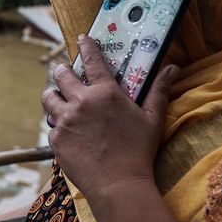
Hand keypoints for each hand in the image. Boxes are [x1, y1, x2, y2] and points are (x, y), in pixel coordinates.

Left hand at [41, 34, 177, 204]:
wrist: (118, 183)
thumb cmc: (139, 151)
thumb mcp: (152, 119)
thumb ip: (159, 90)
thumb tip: (172, 68)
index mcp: (105, 93)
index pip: (91, 60)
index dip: (86, 46)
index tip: (81, 38)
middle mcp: (81, 101)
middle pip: (61, 75)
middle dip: (62, 71)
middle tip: (65, 73)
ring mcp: (65, 120)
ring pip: (49, 97)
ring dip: (53, 96)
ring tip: (59, 101)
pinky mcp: (55, 138)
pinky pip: (51, 124)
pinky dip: (57, 124)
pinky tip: (67, 131)